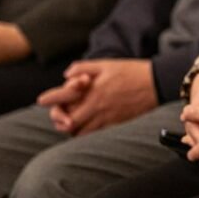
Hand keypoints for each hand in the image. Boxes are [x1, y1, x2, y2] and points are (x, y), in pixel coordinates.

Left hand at [42, 59, 157, 134]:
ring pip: (79, 132)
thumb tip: (66, 75)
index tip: (41, 100)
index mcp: (92, 90)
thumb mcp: (107, 63)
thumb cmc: (131, 71)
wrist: (156, 83)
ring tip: (71, 119)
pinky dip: (85, 131)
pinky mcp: (115, 124)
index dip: (50, 99)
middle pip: (67, 122)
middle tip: (59, 113)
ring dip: (71, 126)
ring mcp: (106, 118)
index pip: (63, 99)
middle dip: (59, 118)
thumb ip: (83, 67)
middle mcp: (97, 106)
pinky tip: (86, 123)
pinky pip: (93, 134)